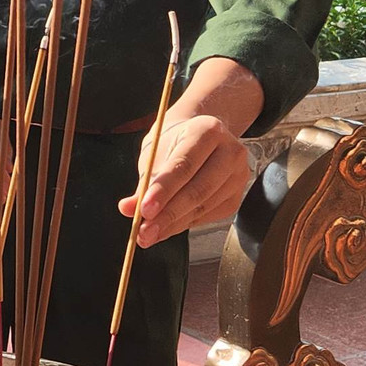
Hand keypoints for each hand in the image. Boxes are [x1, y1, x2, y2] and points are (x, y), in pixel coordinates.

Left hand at [119, 114, 250, 247]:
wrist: (197, 136)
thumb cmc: (172, 142)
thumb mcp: (154, 152)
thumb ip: (144, 181)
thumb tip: (127, 209)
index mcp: (207, 131)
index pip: (183, 165)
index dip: (163, 191)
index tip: (144, 211)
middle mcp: (230, 152)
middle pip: (198, 190)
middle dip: (167, 214)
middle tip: (144, 232)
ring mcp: (238, 175)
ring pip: (203, 206)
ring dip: (173, 224)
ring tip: (148, 235)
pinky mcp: (236, 195)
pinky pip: (208, 215)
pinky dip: (184, 224)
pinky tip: (166, 229)